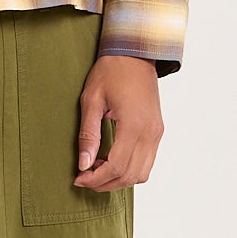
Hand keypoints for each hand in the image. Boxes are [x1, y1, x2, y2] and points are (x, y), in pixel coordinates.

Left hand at [73, 54, 163, 191]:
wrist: (135, 54)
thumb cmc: (111, 72)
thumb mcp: (91, 100)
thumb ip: (88, 135)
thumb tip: (83, 164)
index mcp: (133, 125)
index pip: (117, 166)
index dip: (96, 178)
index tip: (79, 178)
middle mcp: (150, 132)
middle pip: (130, 175)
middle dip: (106, 184)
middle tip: (85, 179)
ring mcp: (156, 133)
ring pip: (142, 173)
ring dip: (119, 179)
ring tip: (97, 170)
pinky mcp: (157, 131)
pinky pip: (147, 162)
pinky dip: (130, 169)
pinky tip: (111, 160)